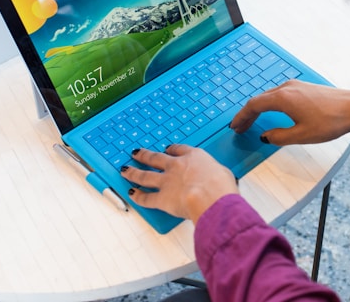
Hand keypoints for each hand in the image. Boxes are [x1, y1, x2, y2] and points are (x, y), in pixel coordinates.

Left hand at [121, 145, 238, 223]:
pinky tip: (132, 194)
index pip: (179, 149)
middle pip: (156, 158)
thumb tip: (218, 178)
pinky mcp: (162, 198)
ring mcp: (167, 182)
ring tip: (125, 170)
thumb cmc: (221, 186)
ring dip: (134, 172)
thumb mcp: (223, 173)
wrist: (211, 198)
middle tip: (136, 153)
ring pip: (145, 175)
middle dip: (144, 155)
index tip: (167, 149)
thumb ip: (215, 174)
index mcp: (194, 157)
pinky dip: (138, 197)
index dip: (171, 149)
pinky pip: (146, 198)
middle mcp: (177, 166)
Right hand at [230, 79, 349, 145]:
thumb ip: (279, 137)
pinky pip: (279, 94)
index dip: (241, 117)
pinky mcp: (304, 87)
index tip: (234, 127)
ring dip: (259, 108)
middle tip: (240, 127)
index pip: (253, 106)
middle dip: (248, 114)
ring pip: (269, 96)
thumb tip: (265, 137)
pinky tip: (272, 113)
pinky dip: (270, 104)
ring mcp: (296, 86)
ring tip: (253, 122)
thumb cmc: (331, 121)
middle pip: (259, 99)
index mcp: (282, 98)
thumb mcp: (301, 135)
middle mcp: (287, 88)